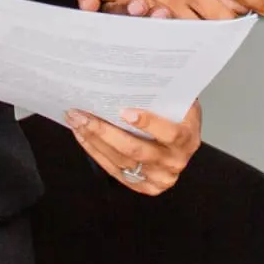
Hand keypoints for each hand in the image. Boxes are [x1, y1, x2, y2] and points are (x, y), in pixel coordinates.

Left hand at [65, 102, 202, 195]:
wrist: (183, 141)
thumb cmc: (177, 116)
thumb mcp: (179, 102)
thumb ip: (163, 95)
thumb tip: (130, 77)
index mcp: (187, 138)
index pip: (170, 133)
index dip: (148, 123)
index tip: (124, 112)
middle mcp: (175, 161)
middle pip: (136, 150)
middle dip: (105, 132)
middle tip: (83, 115)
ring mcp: (160, 177)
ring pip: (121, 161)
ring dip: (94, 140)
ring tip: (76, 122)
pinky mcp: (145, 186)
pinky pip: (115, 171)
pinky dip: (96, 152)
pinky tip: (83, 137)